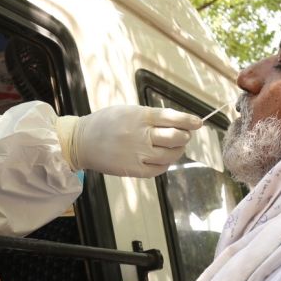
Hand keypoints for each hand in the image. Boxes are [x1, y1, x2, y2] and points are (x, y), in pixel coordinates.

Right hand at [57, 105, 201, 176]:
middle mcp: (141, 135)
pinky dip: (165, 164)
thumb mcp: (127, 111)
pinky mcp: (133, 170)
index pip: (171, 118)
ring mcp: (138, 154)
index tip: (198, 123)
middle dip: (184, 137)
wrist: (81, 142)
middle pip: (175, 137)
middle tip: (184, 136)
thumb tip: (176, 122)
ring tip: (175, 147)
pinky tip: (162, 159)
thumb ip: (149, 116)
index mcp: (139, 116)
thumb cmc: (105, 124)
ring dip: (177, 151)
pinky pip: (159, 169)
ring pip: (170, 155)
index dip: (188, 121)